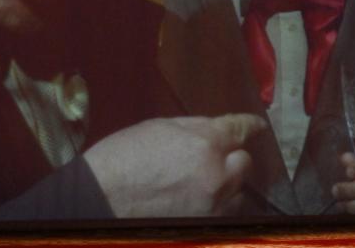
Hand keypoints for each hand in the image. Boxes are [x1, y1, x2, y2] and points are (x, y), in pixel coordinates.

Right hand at [82, 114, 266, 216]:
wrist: (96, 199)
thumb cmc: (120, 160)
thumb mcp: (158, 128)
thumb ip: (194, 129)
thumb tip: (214, 131)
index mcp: (205, 141)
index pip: (241, 129)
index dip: (250, 126)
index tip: (257, 127)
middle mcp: (216, 174)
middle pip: (245, 163)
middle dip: (234, 159)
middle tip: (219, 161)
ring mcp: (212, 206)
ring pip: (239, 195)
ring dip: (229, 188)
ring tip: (208, 188)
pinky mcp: (204, 228)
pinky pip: (225, 218)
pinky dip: (219, 211)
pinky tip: (203, 205)